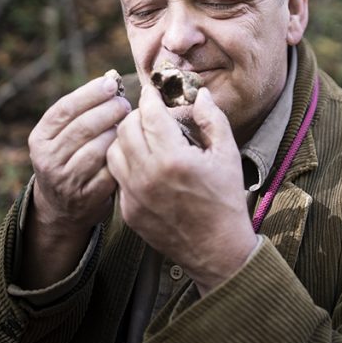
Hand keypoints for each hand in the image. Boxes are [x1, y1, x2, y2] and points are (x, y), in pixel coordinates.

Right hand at [19, 74, 130, 287]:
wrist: (61, 206)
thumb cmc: (69, 157)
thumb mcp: (62, 135)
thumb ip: (80, 111)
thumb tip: (110, 79)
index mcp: (40, 138)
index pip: (64, 109)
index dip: (89, 94)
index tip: (110, 84)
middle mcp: (48, 159)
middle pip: (83, 127)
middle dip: (108, 111)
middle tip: (124, 104)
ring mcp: (65, 180)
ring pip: (97, 149)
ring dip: (116, 133)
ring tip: (127, 124)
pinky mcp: (86, 197)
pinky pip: (109, 172)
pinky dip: (121, 157)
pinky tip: (128, 149)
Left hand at [107, 84, 257, 294]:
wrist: (217, 251)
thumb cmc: (225, 201)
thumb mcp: (227, 155)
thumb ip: (212, 119)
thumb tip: (200, 93)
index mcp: (174, 159)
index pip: (149, 114)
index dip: (149, 98)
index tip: (152, 92)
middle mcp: (148, 175)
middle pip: (125, 128)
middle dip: (136, 116)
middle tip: (149, 116)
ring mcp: (134, 195)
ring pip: (114, 150)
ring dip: (126, 138)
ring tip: (143, 138)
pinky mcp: (127, 210)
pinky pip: (116, 176)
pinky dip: (126, 163)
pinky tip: (142, 162)